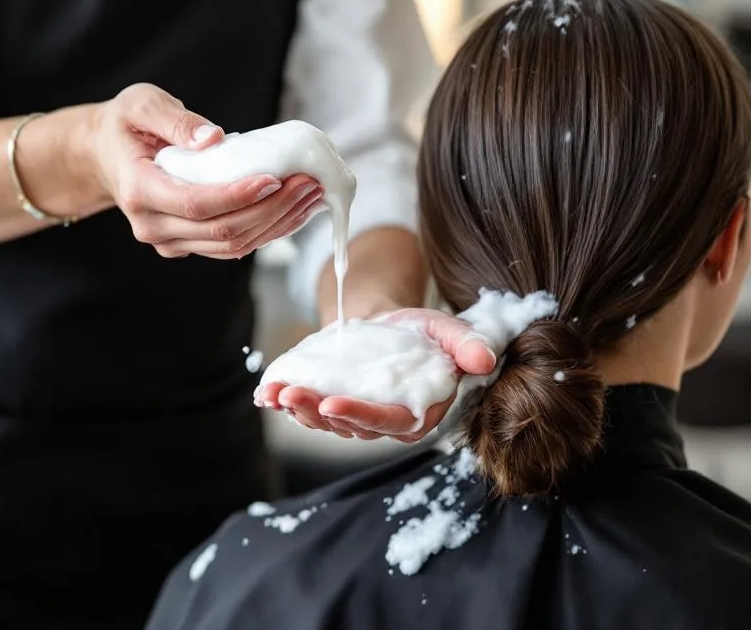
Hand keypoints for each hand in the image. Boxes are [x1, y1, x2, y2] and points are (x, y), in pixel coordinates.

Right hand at [70, 83, 322, 258]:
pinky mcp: (185, 244)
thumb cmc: (125, 124)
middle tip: (309, 183)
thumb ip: (176, 120)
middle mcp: (152, 226)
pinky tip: (293, 210)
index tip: (276, 178)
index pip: (196, 204)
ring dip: (276, 224)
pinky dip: (265, 230)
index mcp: (139, 191)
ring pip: (231, 245)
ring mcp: (169, 241)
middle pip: (221, 230)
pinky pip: (230, 245)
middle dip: (272, 209)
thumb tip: (214, 138)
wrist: (103, 155)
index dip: (240, 196)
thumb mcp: (142, 104)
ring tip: (311, 196)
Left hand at [257, 309, 498, 441]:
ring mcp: (356, 417)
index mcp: (417, 413)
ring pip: (325, 422)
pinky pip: (310, 410)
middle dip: (317, 413)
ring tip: (275, 393)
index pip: (388, 422)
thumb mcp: (448, 329)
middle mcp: (385, 423)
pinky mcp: (334, 405)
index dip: (360, 416)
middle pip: (350, 426)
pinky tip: (266, 393)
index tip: (331, 404)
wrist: (393, 325)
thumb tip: (484, 359)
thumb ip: (466, 345)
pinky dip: (287, 402)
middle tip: (291, 395)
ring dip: (298, 409)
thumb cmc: (423, 332)